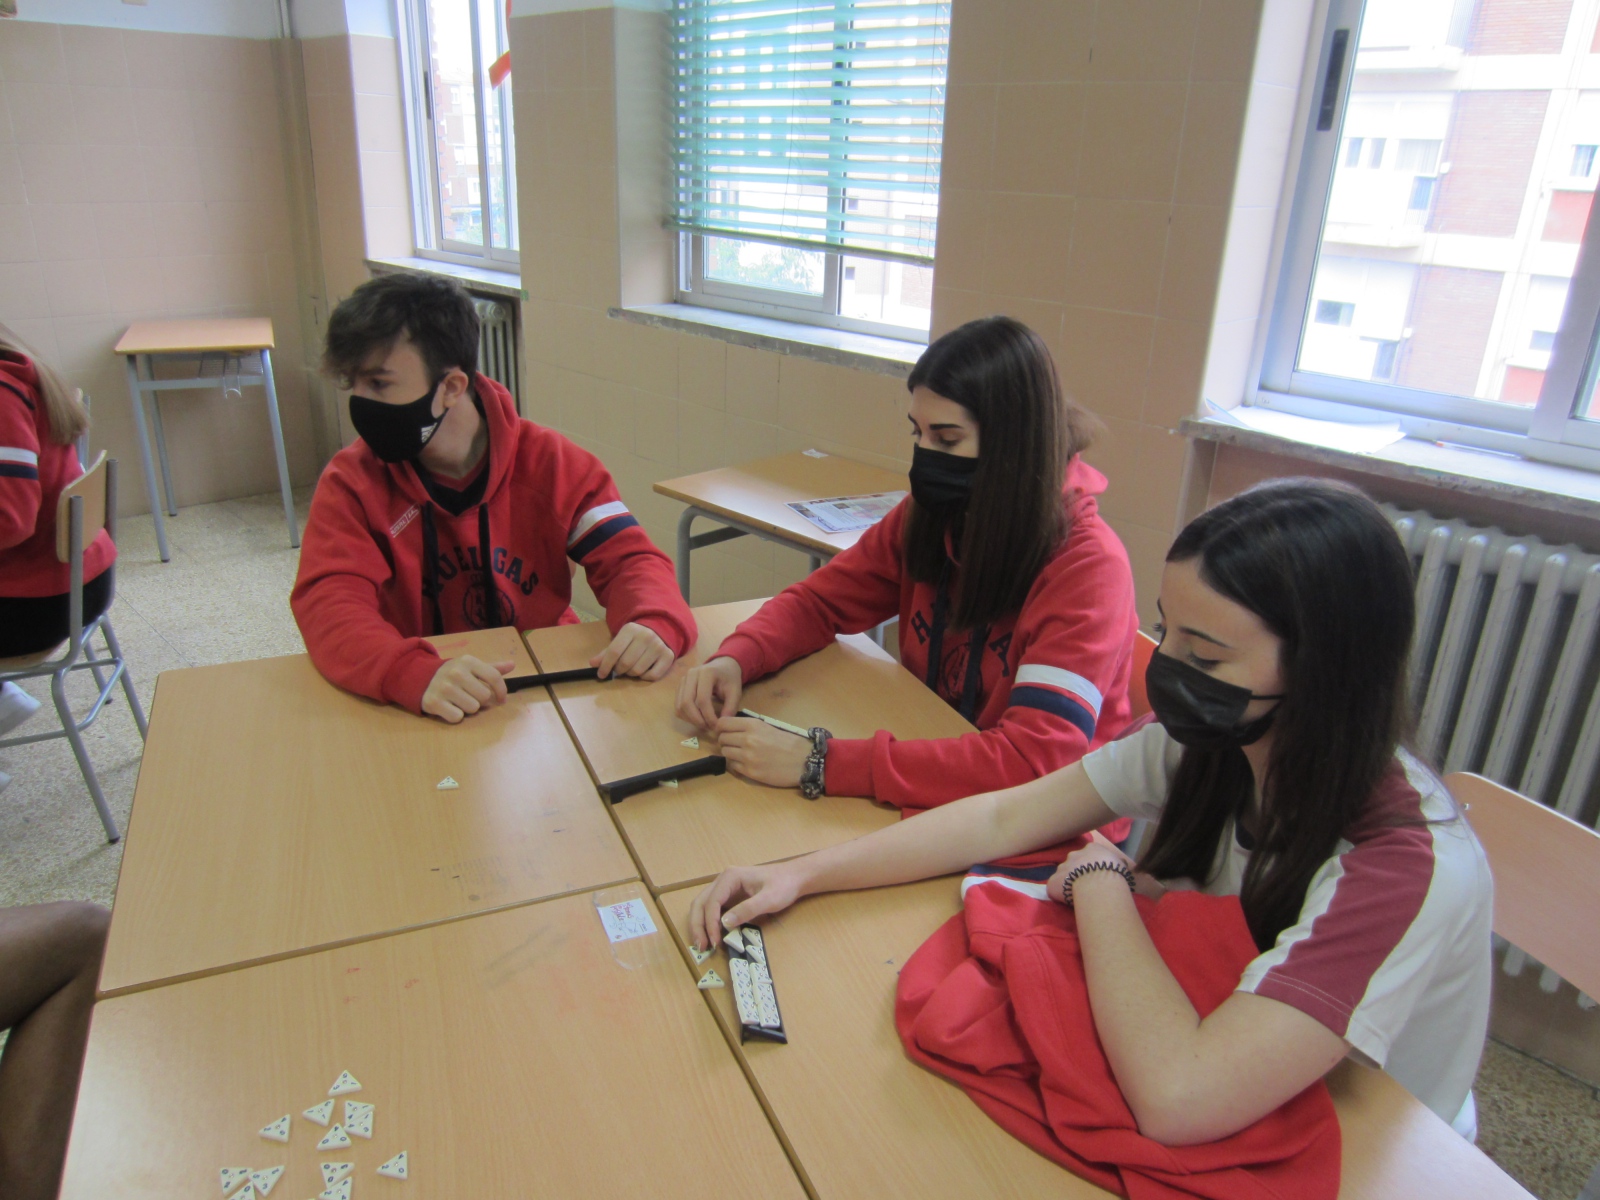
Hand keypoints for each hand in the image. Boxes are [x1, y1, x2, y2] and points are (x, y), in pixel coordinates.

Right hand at [421, 655, 513, 722]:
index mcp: (467, 661)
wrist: (420, 678)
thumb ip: (491, 668)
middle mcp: (456, 672)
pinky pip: (457, 718)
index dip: (502, 691)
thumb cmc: (452, 674)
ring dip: (468, 708)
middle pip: (484, 696)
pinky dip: (455, 716)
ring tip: (458, 701)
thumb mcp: (470, 667)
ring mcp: (444, 688)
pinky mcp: (434, 702)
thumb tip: (512, 664)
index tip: (501, 699)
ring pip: (473, 708)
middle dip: (480, 700)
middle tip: (469, 696)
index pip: (494, 677)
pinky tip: (449, 707)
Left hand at [592, 622, 674, 680]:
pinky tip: (643, 671)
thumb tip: (592, 664)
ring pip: (638, 671)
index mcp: (631, 629)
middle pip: (626, 663)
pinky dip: (644, 677)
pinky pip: (652, 676)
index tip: (601, 674)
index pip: (614, 651)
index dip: (605, 665)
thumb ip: (606, 652)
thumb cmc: (635, 638)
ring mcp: (659, 646)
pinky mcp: (669, 657)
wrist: (660, 630)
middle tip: (618, 670)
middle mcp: (646, 636)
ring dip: (631, 674)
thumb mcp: (621, 640)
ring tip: (630, 669)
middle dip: (618, 670)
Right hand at [675, 656, 742, 728]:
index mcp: (706, 673)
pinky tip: (697, 719)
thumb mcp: (736, 691)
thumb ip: (731, 707)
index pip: (702, 699)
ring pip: (679, 705)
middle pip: (687, 702)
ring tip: (704, 724)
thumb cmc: (729, 678)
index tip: (716, 726)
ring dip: (690, 719)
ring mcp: (683, 680)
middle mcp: (691, 674)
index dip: (708, 716)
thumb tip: (722, 724)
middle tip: (708, 728)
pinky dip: (685, 716)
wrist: (722, 666)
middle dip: (697, 719)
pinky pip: (677, 705)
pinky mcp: (679, 687)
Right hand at [688, 862, 804, 950]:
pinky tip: (711, 935)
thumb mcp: (768, 899)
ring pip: (703, 905)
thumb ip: (747, 910)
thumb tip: (724, 923)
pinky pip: (713, 908)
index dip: (710, 923)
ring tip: (703, 943)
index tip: (714, 941)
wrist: (795, 878)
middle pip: (701, 902)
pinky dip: (708, 922)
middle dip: (698, 925)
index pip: (712, 901)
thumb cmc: (784, 886)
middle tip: (701, 946)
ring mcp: (725, 887)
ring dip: (700, 924)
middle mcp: (723, 880)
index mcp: (730, 877)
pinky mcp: (730, 895)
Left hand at [715, 716, 810, 787]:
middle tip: (734, 744)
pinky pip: (732, 766)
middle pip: (722, 738)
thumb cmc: (788, 742)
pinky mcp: (750, 771)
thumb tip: (729, 729)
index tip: (724, 731)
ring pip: (724, 752)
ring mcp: (747, 756)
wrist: (803, 761)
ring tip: (741, 754)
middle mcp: (747, 739)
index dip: (721, 727)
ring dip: (730, 753)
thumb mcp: (767, 727)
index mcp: (753, 725)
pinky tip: (746, 763)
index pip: (723, 723)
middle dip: (725, 741)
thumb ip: (748, 727)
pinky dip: (736, 764)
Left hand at [1048, 833, 1136, 905]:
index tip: (1095, 873)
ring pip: (1062, 875)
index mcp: (1091, 849)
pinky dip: (1059, 895)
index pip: (1089, 854)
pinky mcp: (1053, 882)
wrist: (1097, 884)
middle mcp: (1074, 855)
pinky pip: (1054, 889)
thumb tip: (1119, 864)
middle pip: (1073, 863)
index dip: (1091, 865)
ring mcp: (1061, 868)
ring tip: (1077, 895)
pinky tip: (1067, 902)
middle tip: (1086, 885)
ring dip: (1067, 883)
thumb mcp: (1120, 864)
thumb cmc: (1112, 873)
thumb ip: (1116, 862)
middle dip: (1077, 872)